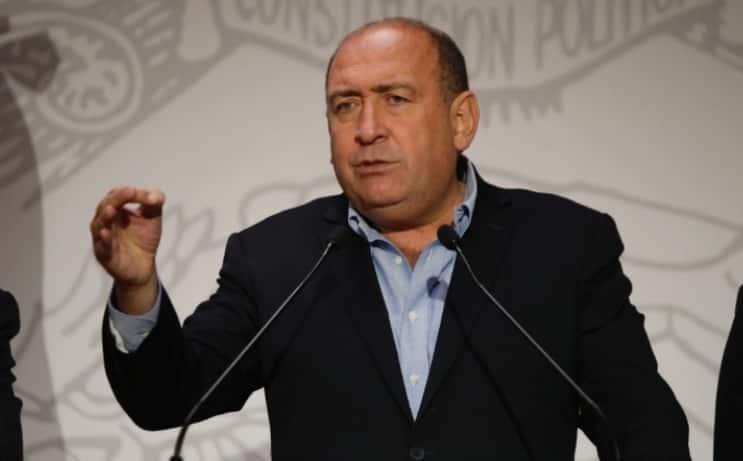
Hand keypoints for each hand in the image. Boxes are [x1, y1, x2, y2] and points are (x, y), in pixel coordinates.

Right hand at [90, 187, 164, 313]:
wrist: (144, 266)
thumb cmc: (144, 239)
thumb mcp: (152, 218)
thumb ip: (154, 203)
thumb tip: (155, 196)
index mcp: (115, 211)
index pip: (116, 196)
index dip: (128, 192)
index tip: (141, 193)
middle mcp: (105, 222)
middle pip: (104, 207)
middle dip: (116, 199)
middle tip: (128, 193)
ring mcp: (102, 239)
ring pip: (98, 226)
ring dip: (104, 217)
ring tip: (111, 210)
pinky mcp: (104, 256)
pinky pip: (101, 247)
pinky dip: (103, 240)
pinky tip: (106, 233)